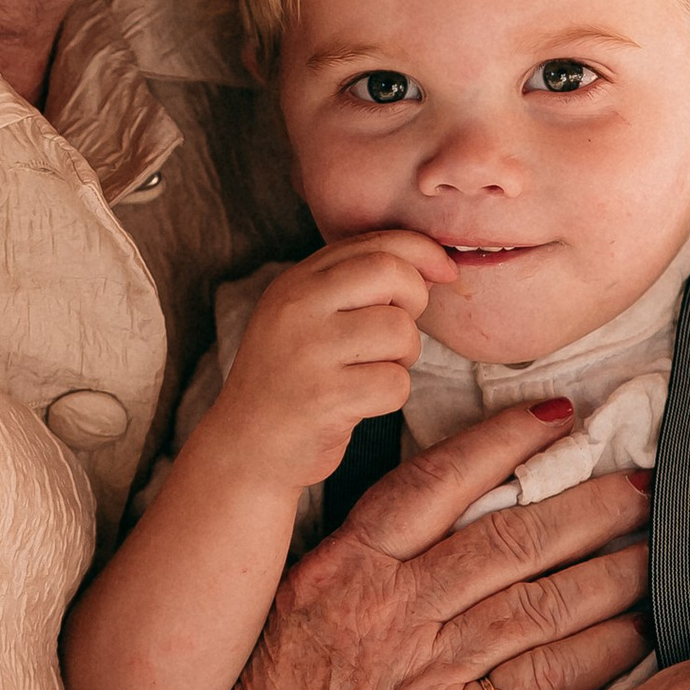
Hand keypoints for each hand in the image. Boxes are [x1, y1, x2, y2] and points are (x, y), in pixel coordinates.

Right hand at [172, 400, 653, 689]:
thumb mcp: (294, 624)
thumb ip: (356, 583)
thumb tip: (419, 551)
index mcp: (341, 569)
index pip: (433, 484)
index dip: (501, 443)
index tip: (556, 417)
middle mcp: (384, 608)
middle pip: (507, 538)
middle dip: (586, 505)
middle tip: (646, 486)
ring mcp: (418, 670)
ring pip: (535, 603)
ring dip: (609, 574)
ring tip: (659, 554)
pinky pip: (540, 684)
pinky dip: (596, 656)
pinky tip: (635, 639)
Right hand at [193, 232, 454, 497]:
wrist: (246, 446)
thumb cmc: (292, 380)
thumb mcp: (305, 318)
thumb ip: (352, 285)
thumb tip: (432, 264)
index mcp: (295, 282)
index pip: (374, 243)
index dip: (422, 252)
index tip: (444, 272)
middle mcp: (297, 308)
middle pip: (391, 273)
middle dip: (416, 299)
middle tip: (399, 331)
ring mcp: (309, 351)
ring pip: (400, 330)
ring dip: (403, 356)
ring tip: (372, 370)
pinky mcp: (325, 397)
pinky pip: (395, 382)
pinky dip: (390, 394)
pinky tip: (361, 401)